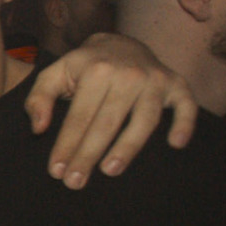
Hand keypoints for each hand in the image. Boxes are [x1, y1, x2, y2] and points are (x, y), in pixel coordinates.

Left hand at [26, 32, 197, 188]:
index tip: (57, 171)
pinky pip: (186, 105)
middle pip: (108, 122)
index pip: (79, 116)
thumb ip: (39, 99)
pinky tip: (176, 143)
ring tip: (110, 171)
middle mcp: (128, 74)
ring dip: (128, 147)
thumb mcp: (54, 74)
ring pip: (144, 119)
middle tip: (75, 182)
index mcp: (96, 70)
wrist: (120, 42)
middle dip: (89, 154)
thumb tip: (39, 128)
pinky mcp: (176, 84)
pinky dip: (185, 123)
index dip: (67, 145)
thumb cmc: (83, 67)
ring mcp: (155, 79)